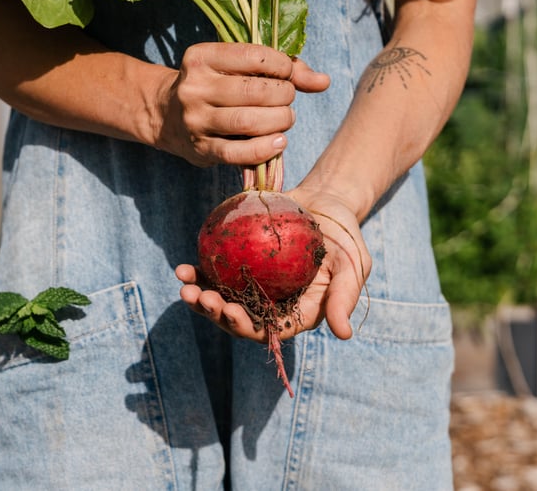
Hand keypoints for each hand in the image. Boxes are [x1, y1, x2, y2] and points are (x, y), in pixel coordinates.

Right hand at [154, 43, 328, 166]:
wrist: (165, 114)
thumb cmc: (215, 85)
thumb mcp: (237, 67)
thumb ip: (283, 69)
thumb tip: (324, 81)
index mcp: (201, 57)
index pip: (255, 57)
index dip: (283, 66)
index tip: (288, 74)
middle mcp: (194, 87)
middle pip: (255, 91)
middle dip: (284, 96)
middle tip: (287, 99)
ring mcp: (195, 120)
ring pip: (249, 122)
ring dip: (279, 121)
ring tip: (285, 119)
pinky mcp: (200, 149)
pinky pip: (238, 154)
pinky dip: (265, 149)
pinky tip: (278, 142)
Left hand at [176, 186, 370, 341]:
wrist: (328, 201)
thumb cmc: (345, 236)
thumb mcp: (352, 266)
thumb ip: (344, 298)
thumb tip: (344, 335)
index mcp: (296, 314)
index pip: (267, 330)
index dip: (245, 326)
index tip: (228, 312)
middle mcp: (272, 304)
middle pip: (238, 318)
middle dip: (214, 312)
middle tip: (197, 296)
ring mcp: (255, 285)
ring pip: (223, 298)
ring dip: (200, 297)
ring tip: (184, 284)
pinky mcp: (242, 263)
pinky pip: (218, 273)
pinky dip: (201, 273)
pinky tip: (185, 267)